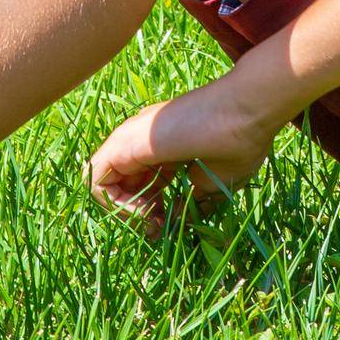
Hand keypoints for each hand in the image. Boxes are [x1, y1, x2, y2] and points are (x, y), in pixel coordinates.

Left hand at [83, 82, 274, 239]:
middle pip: (120, 187)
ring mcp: (131, 140)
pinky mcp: (122, 144)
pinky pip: (96, 183)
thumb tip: (172, 222)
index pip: (142, 185)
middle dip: (135, 214)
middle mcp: (142, 143)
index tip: (171, 221)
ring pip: (103, 186)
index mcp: (163, 148)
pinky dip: (115, 206)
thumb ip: (189, 204)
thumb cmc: (236, 145)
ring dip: (124, 212)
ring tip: (153, 218)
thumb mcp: (212, 185)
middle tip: (160, 225)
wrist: (243, 114)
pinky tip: (146, 210)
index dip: (151, 209)